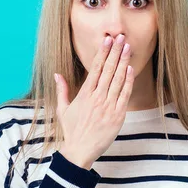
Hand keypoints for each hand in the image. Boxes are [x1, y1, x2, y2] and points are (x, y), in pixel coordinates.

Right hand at [54, 34, 133, 168]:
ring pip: (118, 79)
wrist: (80, 150)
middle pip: (108, 69)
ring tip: (128, 47)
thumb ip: (62, 90)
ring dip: (123, 61)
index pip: (95, 68)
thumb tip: (57, 74)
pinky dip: (128, 81)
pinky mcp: (117, 115)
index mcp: (84, 94)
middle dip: (115, 52)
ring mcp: (108, 106)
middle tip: (121, 37)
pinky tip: (130, 69)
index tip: (107, 40)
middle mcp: (97, 97)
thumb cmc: (72, 131)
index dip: (102, 53)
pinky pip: (124, 94)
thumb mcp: (62, 109)